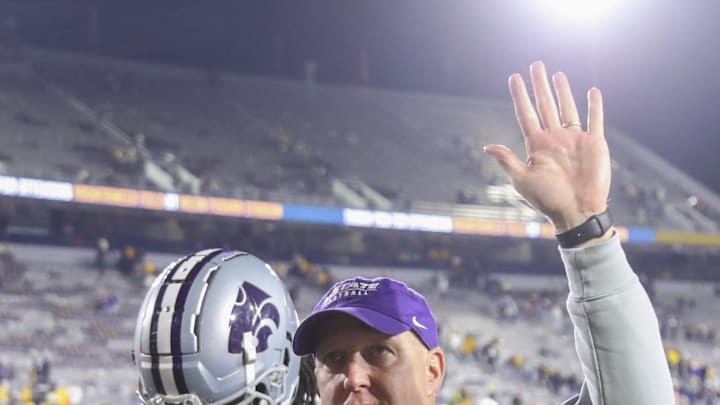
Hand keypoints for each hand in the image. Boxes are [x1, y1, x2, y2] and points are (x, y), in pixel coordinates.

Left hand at [484, 61, 610, 232]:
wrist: (577, 211)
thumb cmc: (548, 199)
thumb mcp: (523, 179)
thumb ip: (507, 160)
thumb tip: (486, 146)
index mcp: (537, 145)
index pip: (526, 113)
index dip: (520, 95)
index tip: (514, 77)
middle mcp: (554, 138)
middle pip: (545, 105)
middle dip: (539, 85)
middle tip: (535, 64)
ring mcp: (574, 139)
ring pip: (567, 108)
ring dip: (563, 90)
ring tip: (556, 73)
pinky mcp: (594, 143)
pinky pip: (595, 120)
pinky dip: (595, 106)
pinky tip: (592, 91)